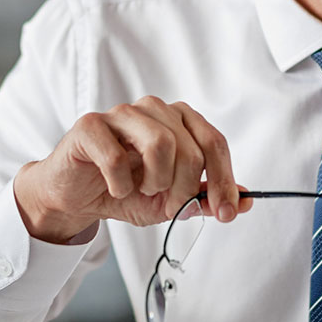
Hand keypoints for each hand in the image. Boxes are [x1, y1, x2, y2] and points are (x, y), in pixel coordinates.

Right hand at [14, 96, 249, 243]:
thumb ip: (204, 198)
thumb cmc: (123, 192)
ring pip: (160, 143)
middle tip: (169, 207)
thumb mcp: (169, 202)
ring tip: (141, 190)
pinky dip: (119, 184)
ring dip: (155, 182)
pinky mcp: (90, 125)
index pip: (214, 142)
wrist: (74, 197)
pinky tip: (114, 187)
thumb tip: (246, 200)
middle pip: (191, 147)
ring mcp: (121, 113)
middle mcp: (153, 109)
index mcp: (177, 120)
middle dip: (185, 189)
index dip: (224, 180)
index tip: (226, 212)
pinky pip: (117, 156)